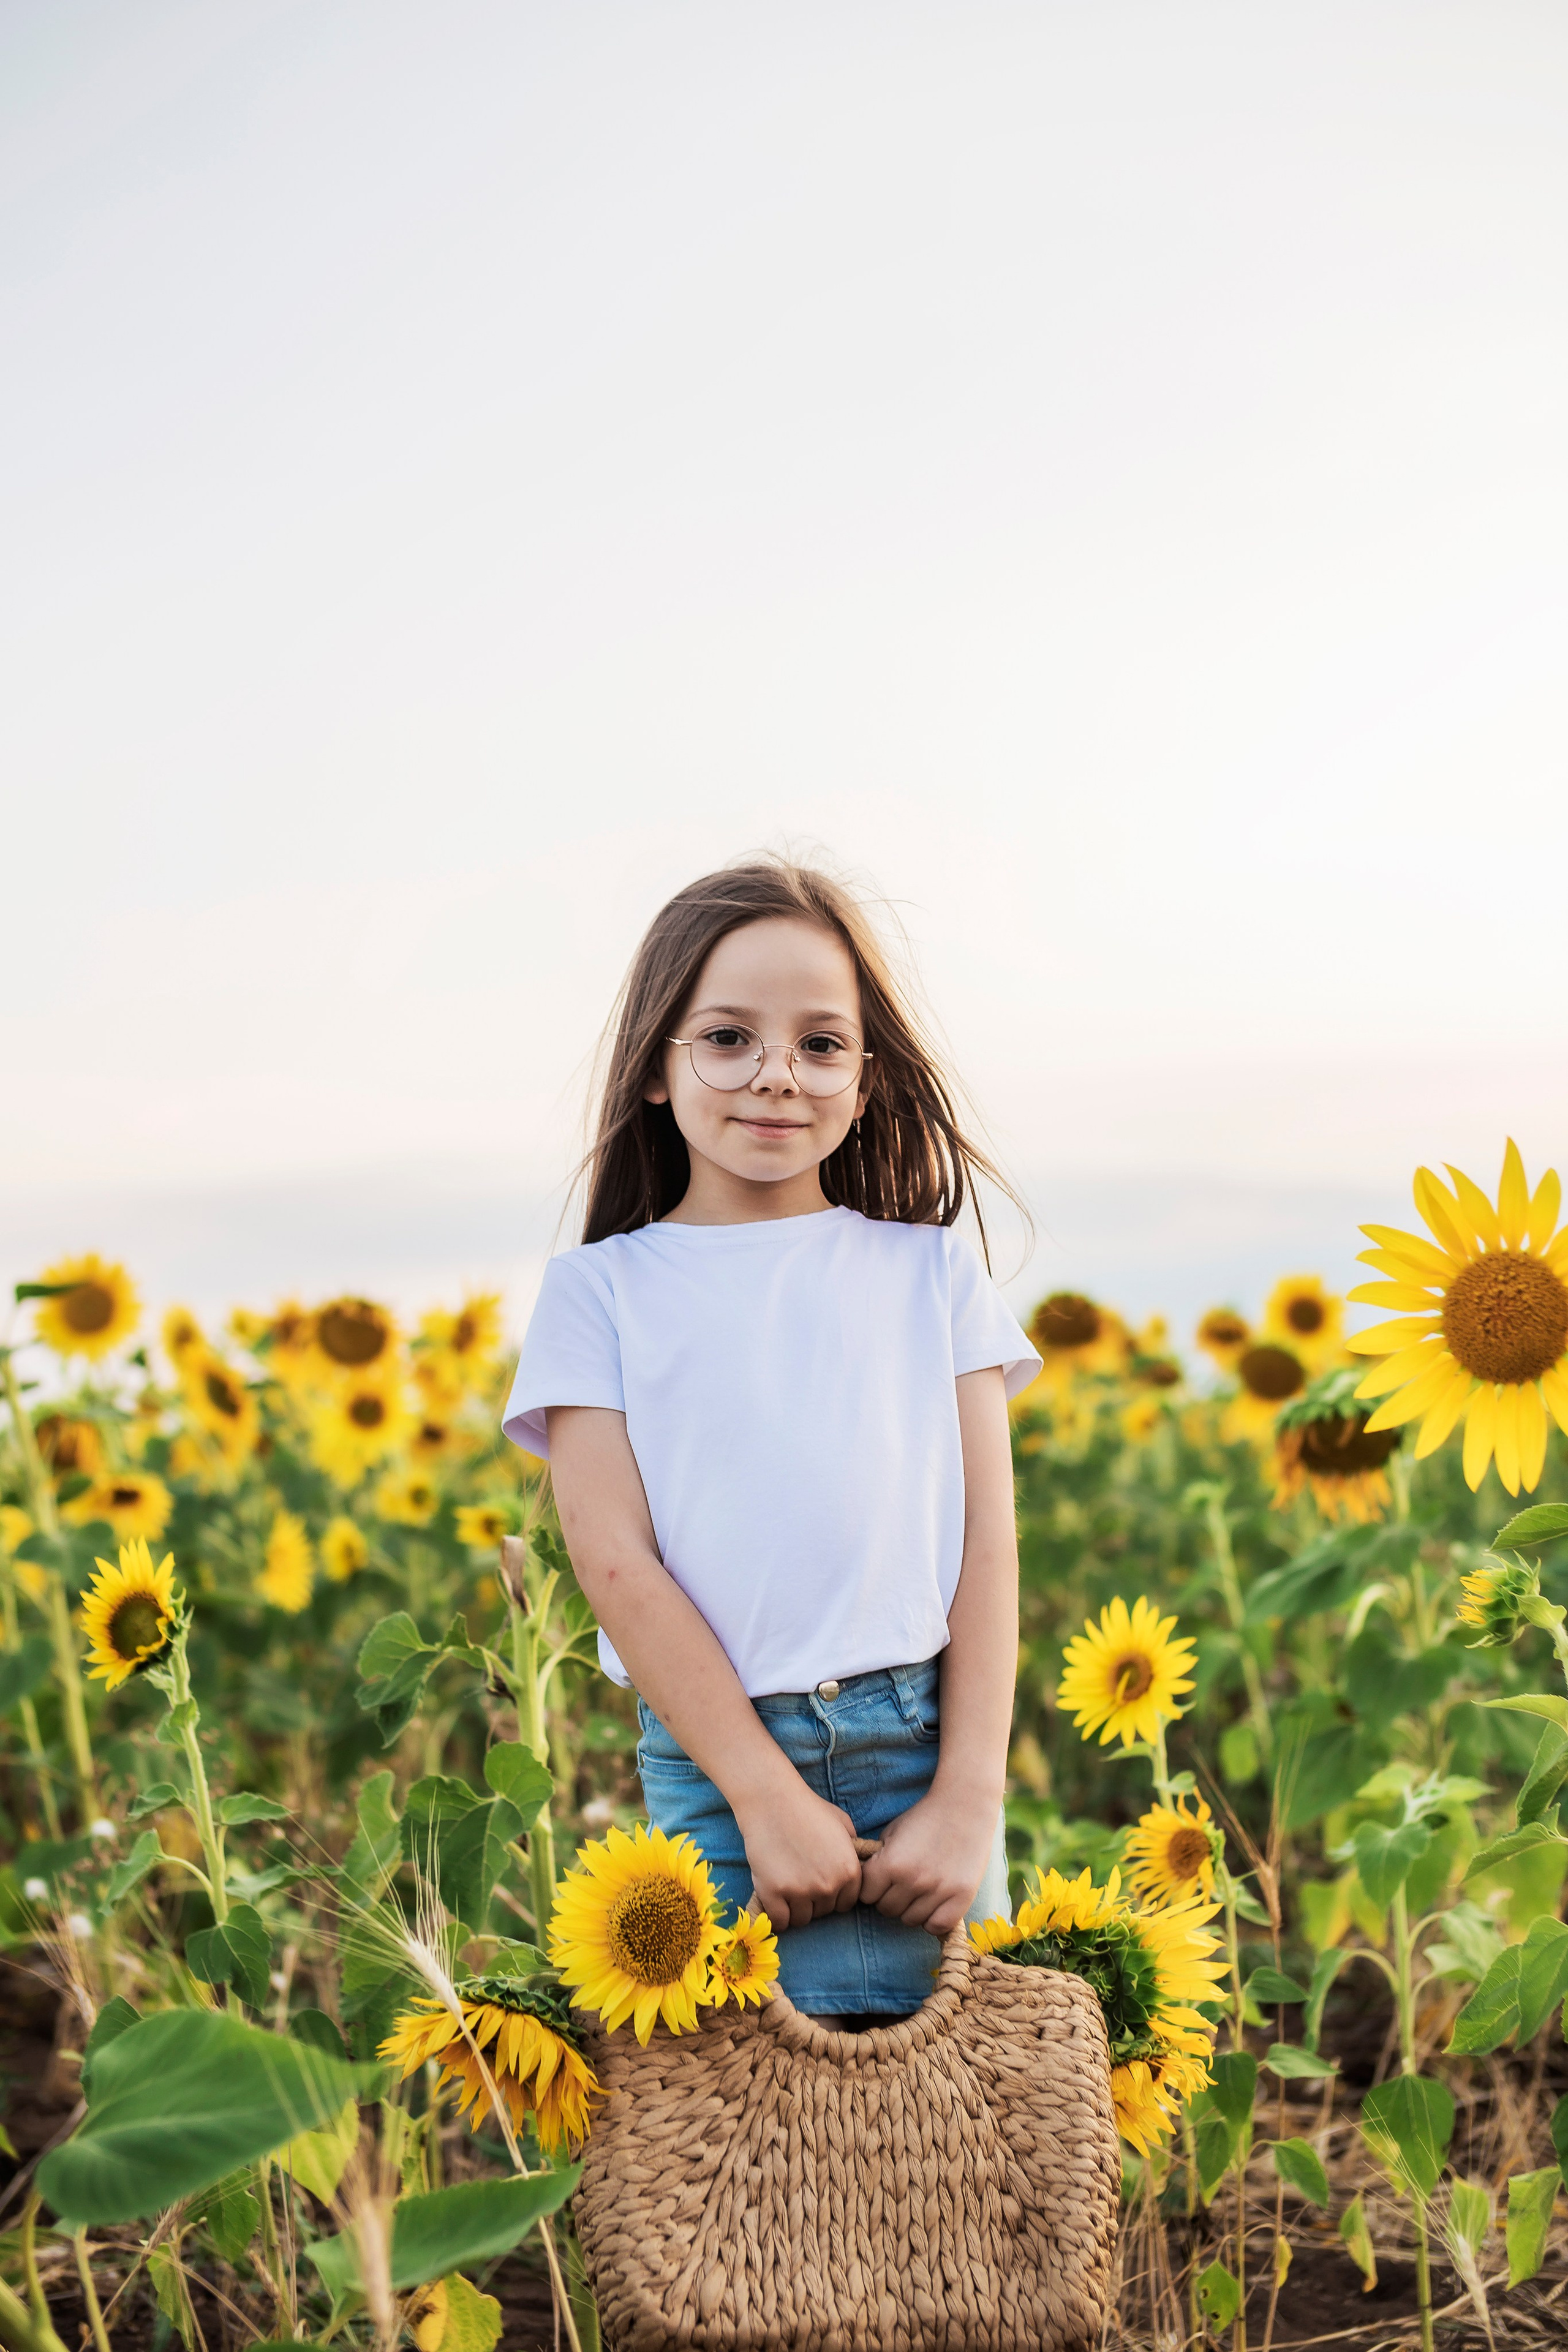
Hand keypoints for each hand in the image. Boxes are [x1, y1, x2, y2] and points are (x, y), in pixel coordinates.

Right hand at [736, 1775, 863, 1931]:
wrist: (772, 1800)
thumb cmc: (807, 1808)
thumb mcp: (842, 1824)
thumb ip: (852, 1849)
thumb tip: (857, 1863)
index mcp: (849, 1871)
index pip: (845, 1904)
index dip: (832, 1896)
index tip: (819, 1885)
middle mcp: (829, 1885)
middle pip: (823, 1912)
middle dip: (813, 1900)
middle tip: (799, 1879)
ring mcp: (801, 1891)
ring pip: (801, 1919)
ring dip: (794, 1908)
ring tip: (786, 1885)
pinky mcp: (773, 1893)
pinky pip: (780, 1921)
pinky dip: (776, 1914)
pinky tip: (773, 1898)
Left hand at [857, 1789, 995, 1934]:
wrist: (964, 1806)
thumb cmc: (925, 1818)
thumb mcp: (891, 1832)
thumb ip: (877, 1860)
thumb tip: (865, 1883)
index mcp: (890, 1863)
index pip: (866, 1895)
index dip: (872, 1886)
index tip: (882, 1878)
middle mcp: (912, 1880)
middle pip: (886, 1909)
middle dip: (890, 1897)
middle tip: (903, 1882)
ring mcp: (938, 1891)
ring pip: (910, 1920)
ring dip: (911, 1908)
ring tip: (921, 1889)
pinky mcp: (961, 1898)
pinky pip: (936, 1925)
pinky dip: (933, 1918)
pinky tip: (935, 1902)